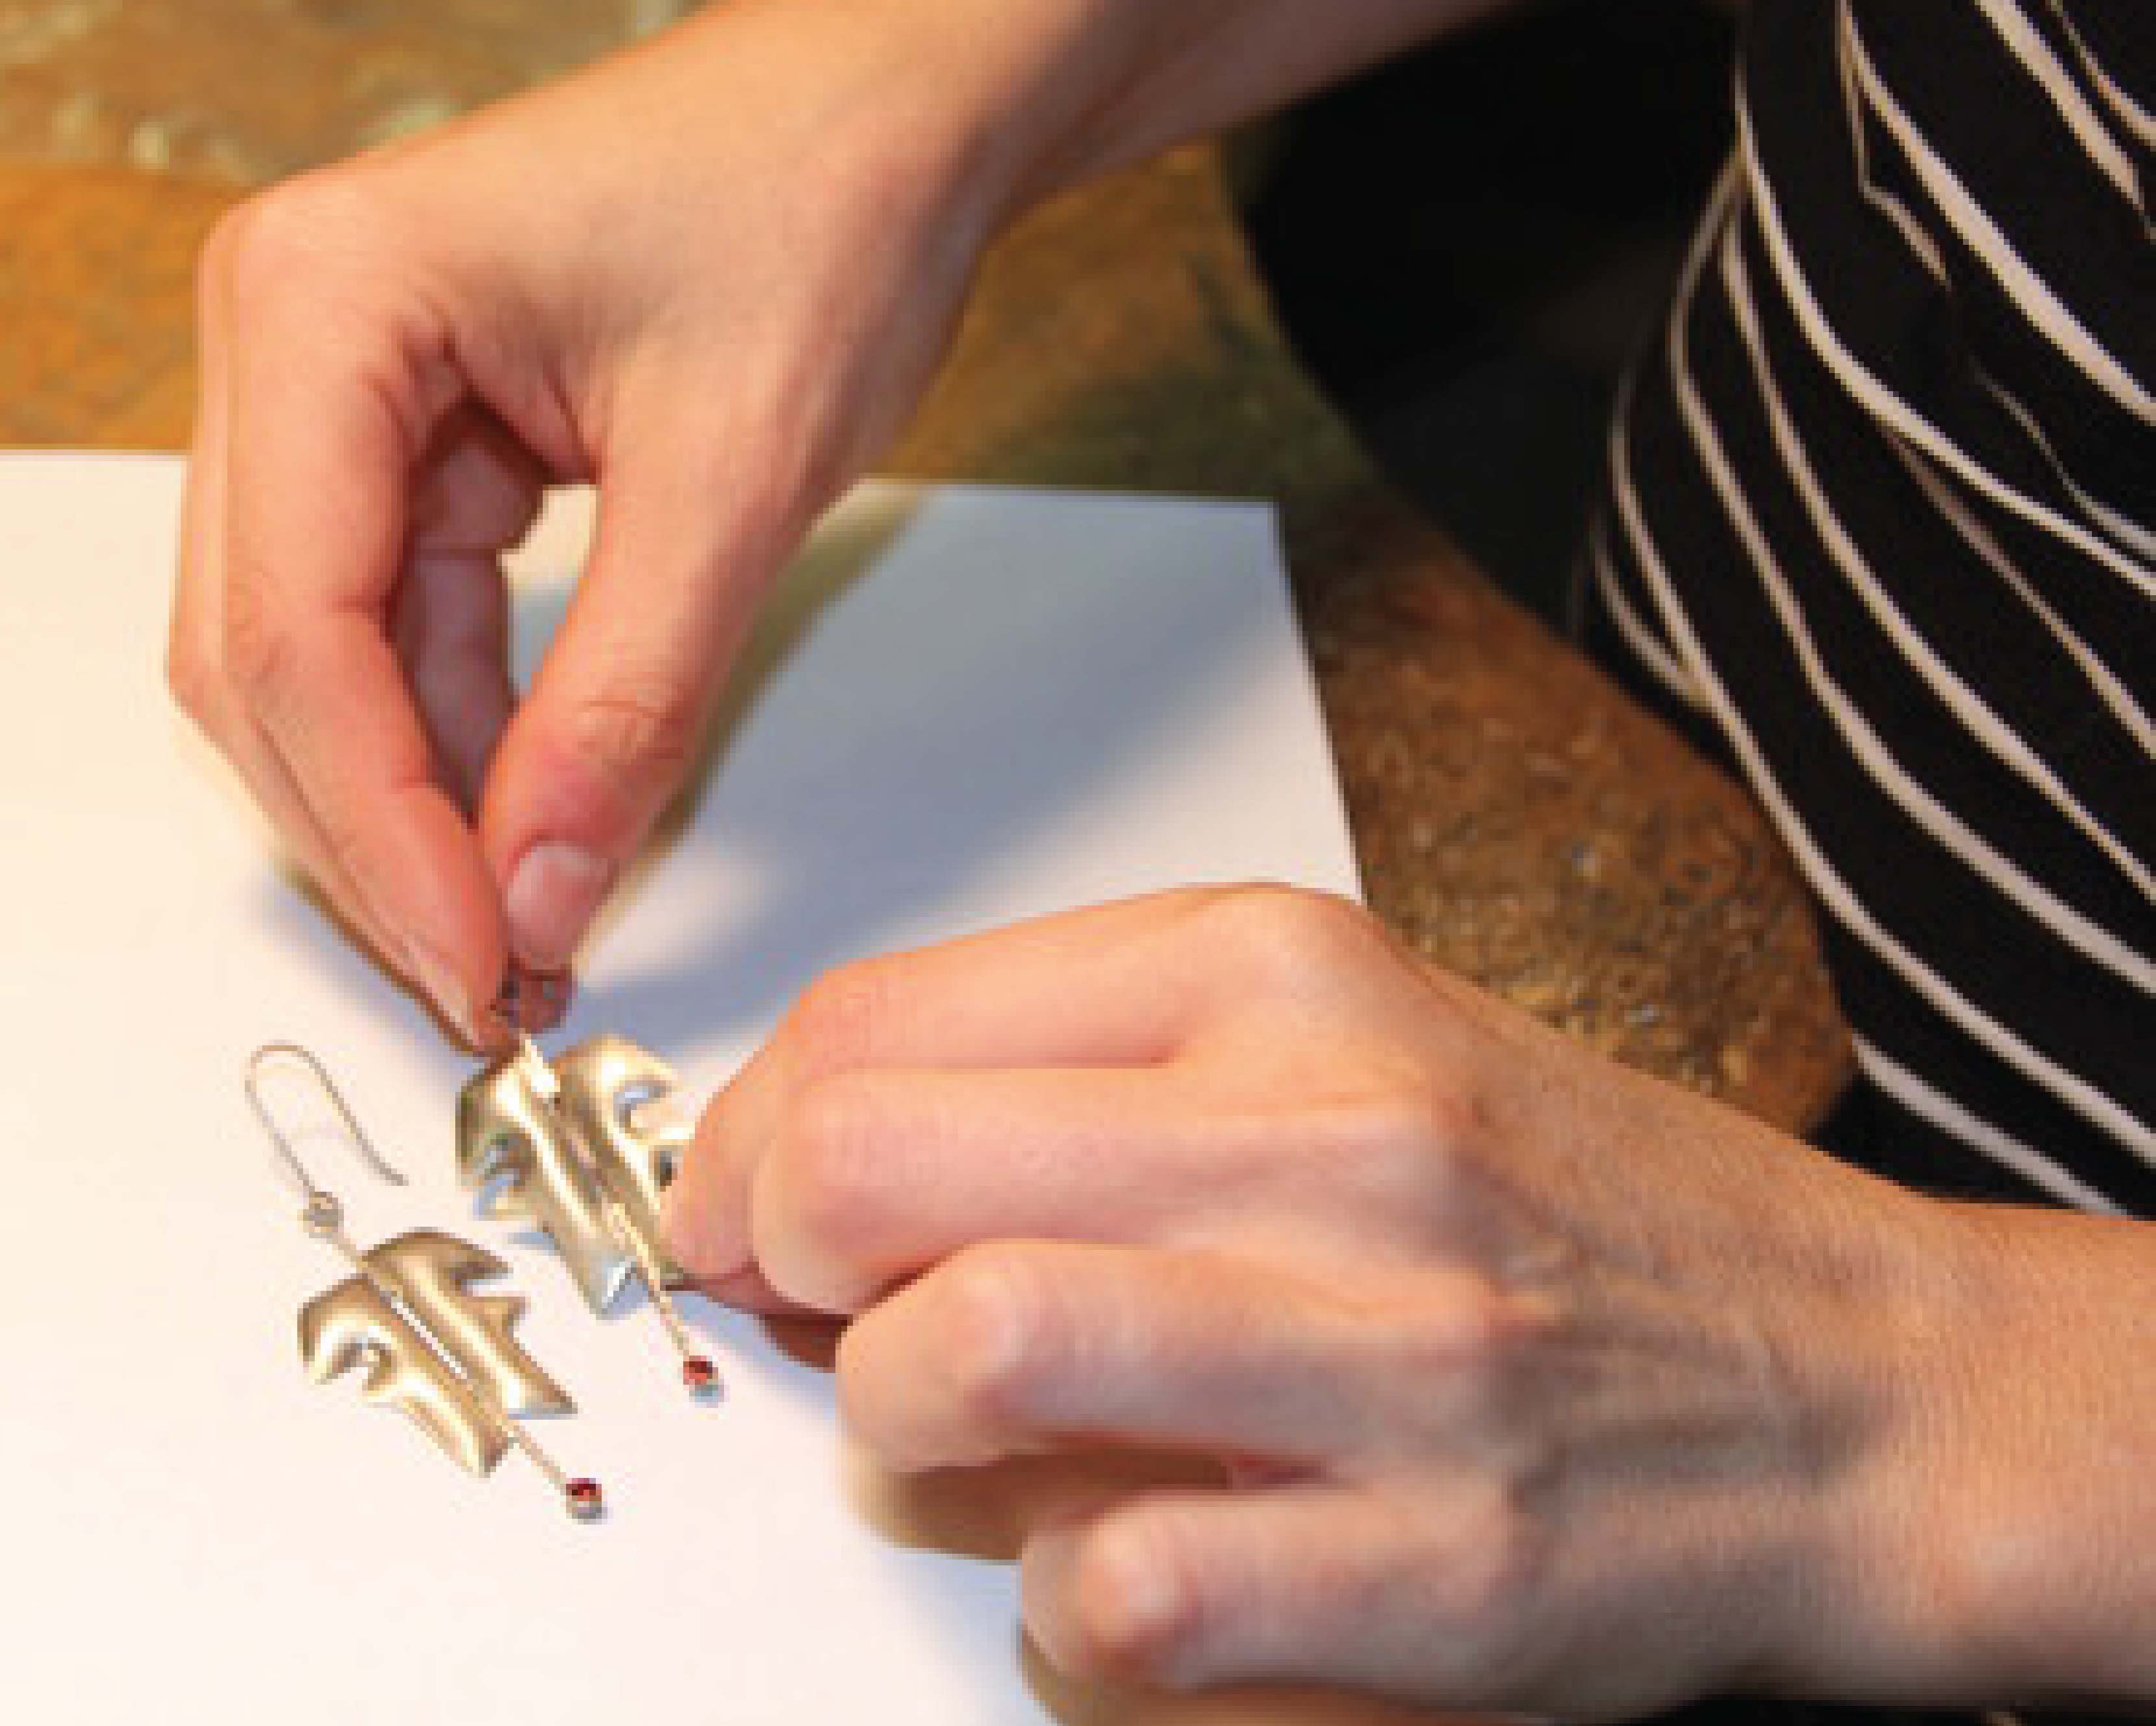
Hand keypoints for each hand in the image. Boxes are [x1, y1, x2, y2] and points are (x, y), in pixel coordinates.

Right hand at [168, 0, 993, 1032]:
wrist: (898, 104)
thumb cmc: (824, 198)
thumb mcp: (734, 479)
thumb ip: (623, 705)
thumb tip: (538, 898)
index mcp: (321, 298)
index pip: (293, 627)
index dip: (376, 828)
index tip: (471, 964)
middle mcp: (287, 331)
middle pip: (266, 655)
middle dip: (374, 832)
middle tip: (485, 979)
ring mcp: (334, 381)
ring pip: (316, 657)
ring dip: (409, 800)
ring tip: (517, 930)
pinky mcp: (407, 429)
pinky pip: (394, 622)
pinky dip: (455, 735)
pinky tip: (523, 827)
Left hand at [667, 887, 2123, 1714]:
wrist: (1849, 1381)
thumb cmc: (1553, 1206)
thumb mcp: (1331, 1034)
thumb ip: (1078, 1061)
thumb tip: (809, 1142)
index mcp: (1275, 972)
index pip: (878, 1015)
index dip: (740, 1129)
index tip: (732, 1200)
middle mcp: (1327, 1130)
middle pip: (874, 1163)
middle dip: (775, 1253)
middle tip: (809, 1309)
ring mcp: (1386, 1349)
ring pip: (963, 1353)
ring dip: (897, 1419)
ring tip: (952, 1435)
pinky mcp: (1436, 1566)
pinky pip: (1111, 1593)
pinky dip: (1060, 1608)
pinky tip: (1116, 1572)